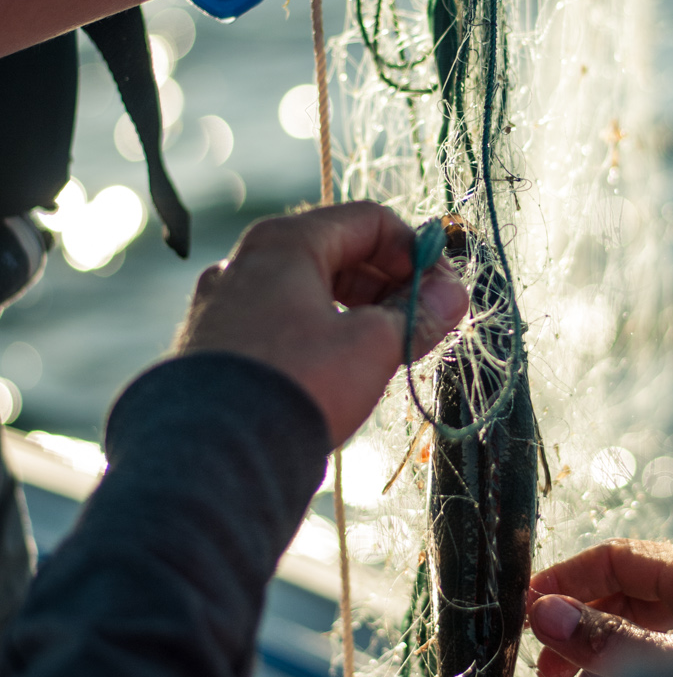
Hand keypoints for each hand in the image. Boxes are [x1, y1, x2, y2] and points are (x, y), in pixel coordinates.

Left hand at [174, 202, 467, 445]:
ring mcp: (224, 303)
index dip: (416, 253)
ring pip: (308, 291)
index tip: (442, 292)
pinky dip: (319, 335)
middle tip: (423, 324)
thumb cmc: (297, 384)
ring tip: (386, 351)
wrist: (215, 454)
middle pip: (337, 253)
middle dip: (389, 286)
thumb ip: (417, 315)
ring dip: (357, 313)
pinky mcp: (215, 344)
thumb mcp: (373, 345)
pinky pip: (280, 322)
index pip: (370, 222)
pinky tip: (339, 372)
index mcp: (285, 242)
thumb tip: (451, 295)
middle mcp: (247, 262)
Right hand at [529, 539, 672, 676]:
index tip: (526, 607)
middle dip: (581, 625)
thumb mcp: (670, 665)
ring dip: (602, 658)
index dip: (568, 579)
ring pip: (643, 631)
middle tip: (543, 666)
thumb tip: (541, 613)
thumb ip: (605, 641)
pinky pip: (661, 660)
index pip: (620, 557)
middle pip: (629, 594)